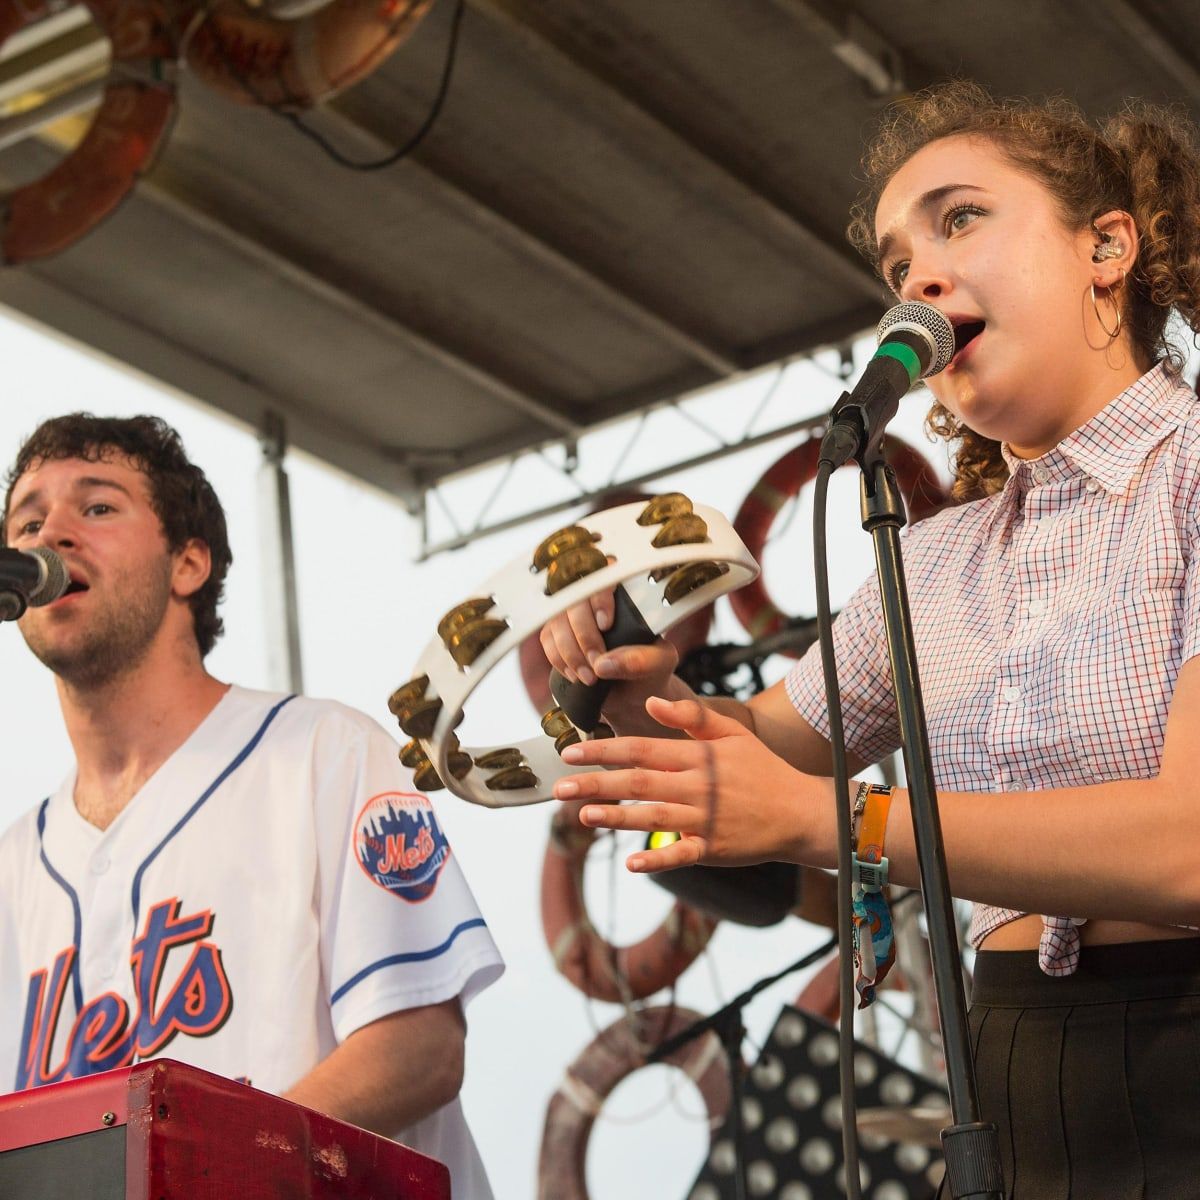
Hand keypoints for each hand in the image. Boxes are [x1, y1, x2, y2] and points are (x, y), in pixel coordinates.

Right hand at [539, 589, 679, 733]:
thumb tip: (604, 663)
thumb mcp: (660, 663)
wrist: (632, 690)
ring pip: (557, 620)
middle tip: (597, 664)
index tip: (606, 625)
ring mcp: (572, 613)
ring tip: (590, 678)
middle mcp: (595, 597)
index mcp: (625, 592)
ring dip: (570, 652)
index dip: (600, 597)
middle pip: (576, 600)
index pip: (606, 575)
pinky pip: (547, 639)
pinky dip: (559, 659)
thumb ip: (642, 660)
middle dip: (584, 636)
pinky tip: (575, 674)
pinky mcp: (556, 631)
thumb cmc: (650, 667)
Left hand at [552, 696, 834, 871]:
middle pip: (639, 782)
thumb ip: (691, 716)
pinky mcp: (714, 849)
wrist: (801, 811)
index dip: (604, 749)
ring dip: (617, 816)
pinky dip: (658, 857)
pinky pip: (681, 854)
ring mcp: (705, 819)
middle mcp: (697, 786)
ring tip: (583, 815)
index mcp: (698, 756)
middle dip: (597, 783)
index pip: (642, 748)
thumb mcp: (732, 732)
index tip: (571, 751)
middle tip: (559, 786)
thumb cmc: (763, 769)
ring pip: (653, 816)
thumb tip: (650, 702)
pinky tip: (632, 860)